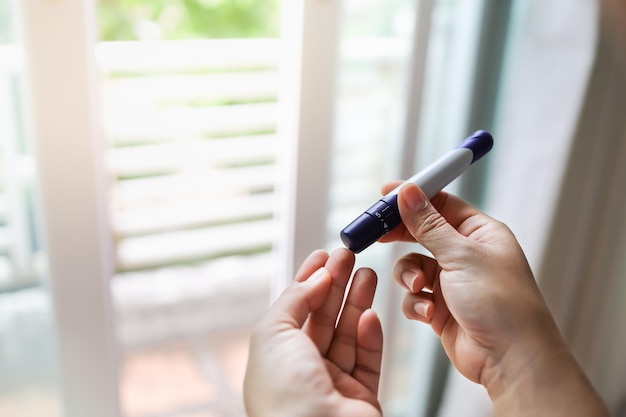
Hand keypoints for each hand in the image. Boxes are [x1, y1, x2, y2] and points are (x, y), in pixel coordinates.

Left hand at [244, 248, 382, 416]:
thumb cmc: (285, 395)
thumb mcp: (273, 333)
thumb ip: (295, 300)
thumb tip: (315, 277)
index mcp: (275, 357)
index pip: (295, 310)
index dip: (309, 280)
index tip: (325, 255)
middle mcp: (302, 370)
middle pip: (323, 317)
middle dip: (337, 284)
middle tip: (351, 256)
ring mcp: (333, 384)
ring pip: (348, 334)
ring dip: (358, 302)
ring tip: (368, 272)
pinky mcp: (361, 396)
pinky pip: (367, 359)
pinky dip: (370, 334)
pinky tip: (370, 313)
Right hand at [381, 182, 607, 415]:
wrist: (511, 359)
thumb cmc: (500, 302)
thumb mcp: (461, 255)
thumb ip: (428, 224)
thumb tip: (408, 192)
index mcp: (480, 233)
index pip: (441, 204)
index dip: (413, 197)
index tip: (385, 196)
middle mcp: (466, 254)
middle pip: (422, 233)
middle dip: (400, 235)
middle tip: (376, 234)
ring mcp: (453, 282)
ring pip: (412, 266)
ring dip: (409, 276)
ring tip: (419, 287)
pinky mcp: (441, 308)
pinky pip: (414, 296)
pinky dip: (416, 303)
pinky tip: (429, 313)